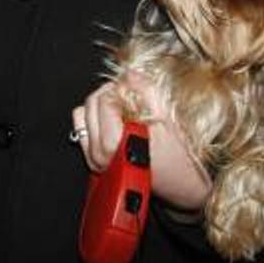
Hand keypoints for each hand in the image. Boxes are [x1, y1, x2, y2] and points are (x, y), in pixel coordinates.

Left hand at [70, 72, 209, 211]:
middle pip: (89, 105)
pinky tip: (116, 122)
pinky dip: (95, 119)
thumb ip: (145, 92)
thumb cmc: (179, 160)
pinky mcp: (94, 162)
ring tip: (120, 108)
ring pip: (81, 116)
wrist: (182, 188)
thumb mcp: (166, 119)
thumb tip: (130, 73)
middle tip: (127, 93)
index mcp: (114, 143)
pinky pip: (83, 130)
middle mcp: (99, 154)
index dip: (118, 88)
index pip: (103, 101)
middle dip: (108, 94)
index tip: (132, 86)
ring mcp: (94, 160)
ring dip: (99, 106)